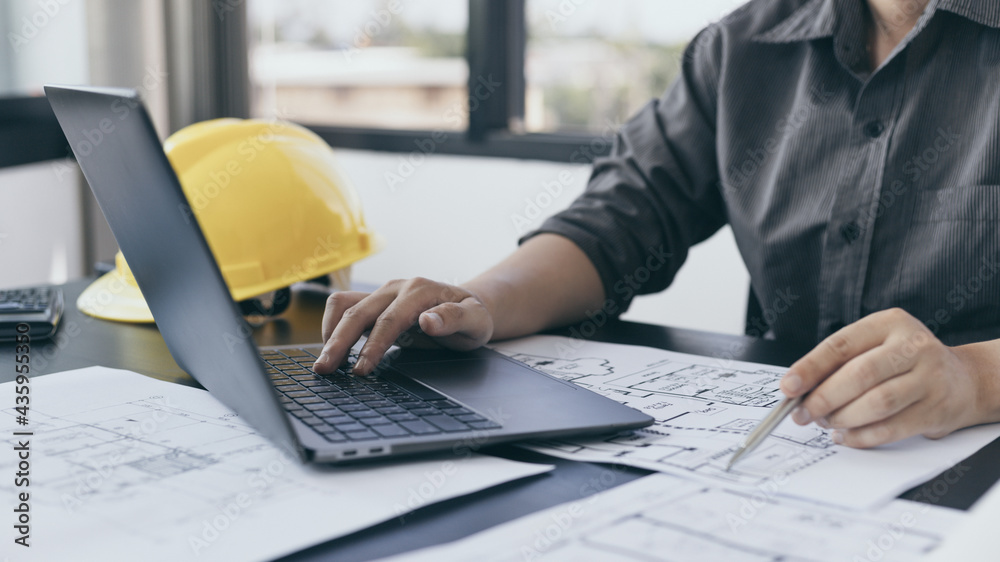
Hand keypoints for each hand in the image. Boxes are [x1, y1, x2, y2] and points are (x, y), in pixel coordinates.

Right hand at [312, 278, 494, 375]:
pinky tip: (332, 348)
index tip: (360, 370)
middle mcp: (397, 288)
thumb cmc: (472, 317)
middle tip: (325, 369)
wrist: (468, 307)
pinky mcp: (374, 301)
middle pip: (358, 312)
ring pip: (344, 305)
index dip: (373, 346)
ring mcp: (382, 293)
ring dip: (330, 332)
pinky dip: (332, 325)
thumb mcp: (476, 321)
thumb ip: (455, 318)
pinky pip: (344, 306)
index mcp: (420, 291)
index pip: (389, 320)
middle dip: (338, 341)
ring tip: (324, 361)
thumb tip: (428, 320)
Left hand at [779, 308, 992, 447]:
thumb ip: (840, 363)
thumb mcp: (875, 346)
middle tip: (803, 414)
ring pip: (877, 403)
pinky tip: (846, 436)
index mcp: (889, 323)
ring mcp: (929, 378)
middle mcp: (913, 346)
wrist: (963, 380)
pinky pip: (891, 429)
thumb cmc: (904, 362)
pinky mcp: (936, 410)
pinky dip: (862, 437)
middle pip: (859, 375)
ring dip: (843, 418)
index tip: (788, 387)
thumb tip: (798, 390)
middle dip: (824, 398)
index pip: (841, 345)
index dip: (810, 368)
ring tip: (827, 423)